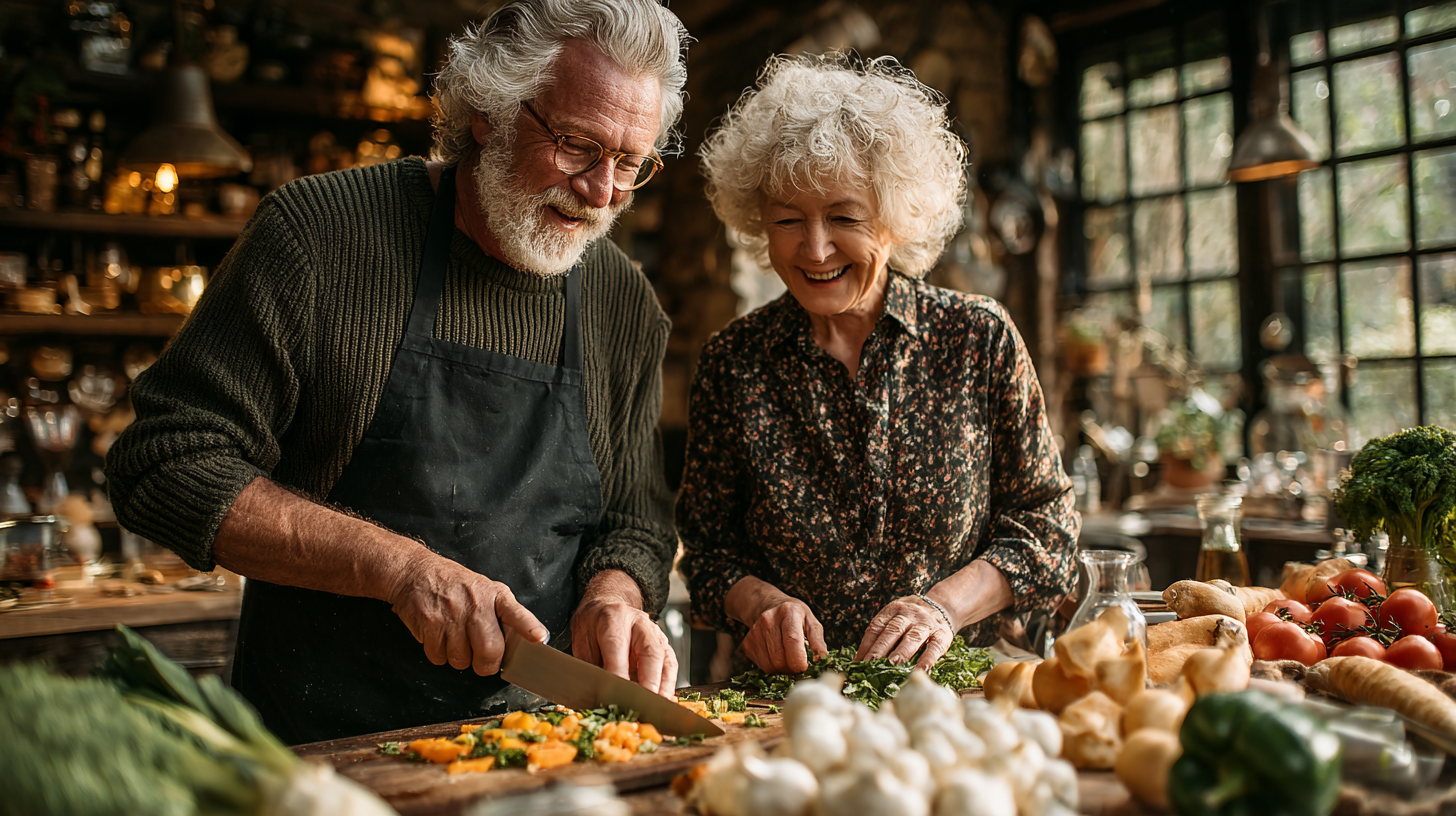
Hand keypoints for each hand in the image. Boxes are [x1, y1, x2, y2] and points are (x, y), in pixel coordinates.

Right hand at [386, 552, 548, 676]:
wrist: (414, 572)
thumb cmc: (453, 585)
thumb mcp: (484, 589)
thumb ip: (501, 613)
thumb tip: (520, 642)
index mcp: (494, 595)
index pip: (516, 613)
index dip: (528, 627)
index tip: (539, 638)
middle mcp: (476, 604)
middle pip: (489, 650)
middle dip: (486, 665)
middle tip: (482, 661)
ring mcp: (452, 615)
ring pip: (461, 660)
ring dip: (458, 659)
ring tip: (455, 640)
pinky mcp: (430, 624)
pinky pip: (439, 657)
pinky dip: (439, 655)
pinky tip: (438, 637)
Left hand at [571, 570, 678, 696]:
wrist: (606, 606)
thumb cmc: (592, 627)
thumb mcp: (582, 643)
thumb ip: (591, 667)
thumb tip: (597, 695)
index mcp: (613, 618)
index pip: (617, 645)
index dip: (619, 672)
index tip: (617, 695)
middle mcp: (639, 622)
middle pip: (650, 651)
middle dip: (649, 681)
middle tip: (643, 704)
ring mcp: (655, 632)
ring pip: (665, 658)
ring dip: (663, 686)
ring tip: (658, 707)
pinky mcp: (664, 644)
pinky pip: (671, 664)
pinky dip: (668, 684)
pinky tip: (663, 699)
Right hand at [724, 577, 828, 674]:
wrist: (769, 606)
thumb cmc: (795, 616)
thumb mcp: (811, 622)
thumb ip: (818, 640)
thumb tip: (822, 659)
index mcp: (789, 612)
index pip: (792, 640)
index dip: (799, 660)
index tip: (805, 667)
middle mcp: (768, 620)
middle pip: (779, 658)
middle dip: (792, 669)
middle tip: (798, 665)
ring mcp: (755, 631)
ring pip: (770, 665)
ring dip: (782, 670)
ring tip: (788, 659)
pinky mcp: (747, 642)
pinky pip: (761, 666)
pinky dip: (772, 667)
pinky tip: (776, 656)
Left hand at [856, 595, 955, 670]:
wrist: (942, 605)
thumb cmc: (911, 618)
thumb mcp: (896, 617)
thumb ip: (882, 633)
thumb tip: (861, 661)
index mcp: (893, 609)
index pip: (876, 626)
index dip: (866, 645)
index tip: (858, 662)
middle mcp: (909, 614)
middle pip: (892, 631)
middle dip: (880, 649)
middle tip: (870, 665)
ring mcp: (926, 624)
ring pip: (912, 637)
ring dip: (901, 652)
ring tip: (891, 665)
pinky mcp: (942, 634)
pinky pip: (934, 647)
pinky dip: (928, 658)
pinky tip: (920, 670)